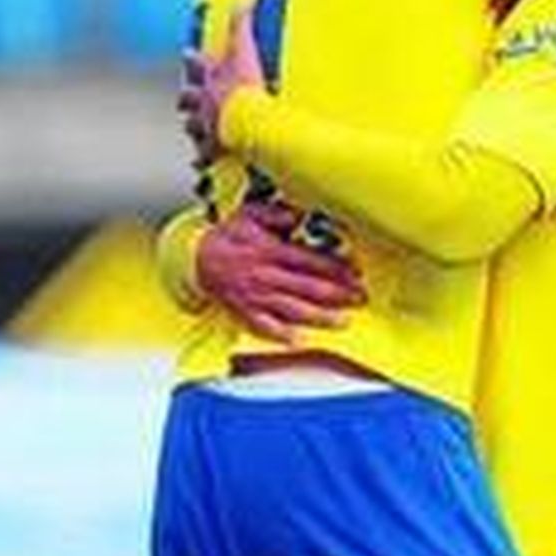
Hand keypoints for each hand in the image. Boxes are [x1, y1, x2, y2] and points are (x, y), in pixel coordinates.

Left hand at [177, 3, 265, 163]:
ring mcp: (206, 131)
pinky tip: (200, 168)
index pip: (197, 66)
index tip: (188, 55)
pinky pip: (205, 161)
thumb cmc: (245, 88)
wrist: (247, 124)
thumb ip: (243, 21)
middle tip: (184, 99)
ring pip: (194, 130)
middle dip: (187, 99)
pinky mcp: (214, 154)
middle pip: (188, 101)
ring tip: (196, 133)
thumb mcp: (244, 48)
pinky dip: (203, 164)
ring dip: (195, 129)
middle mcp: (203, 106)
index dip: (193, 60)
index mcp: (211, 81)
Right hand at [197, 201, 366, 343]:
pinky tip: (299, 340)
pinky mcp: (246, 312)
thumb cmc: (227, 237)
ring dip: (320, 317)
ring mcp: (257, 297)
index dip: (336, 268)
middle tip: (359, 298)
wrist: (196, 260)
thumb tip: (297, 216)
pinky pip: (265, 326)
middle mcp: (267, 276)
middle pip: (309, 288)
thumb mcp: (250, 215)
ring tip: (342, 321)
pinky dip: (281, 335)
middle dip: (338, 294)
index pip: (311, 261)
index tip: (356, 273)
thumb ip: (276, 215)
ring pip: (293, 310)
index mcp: (271, 251)